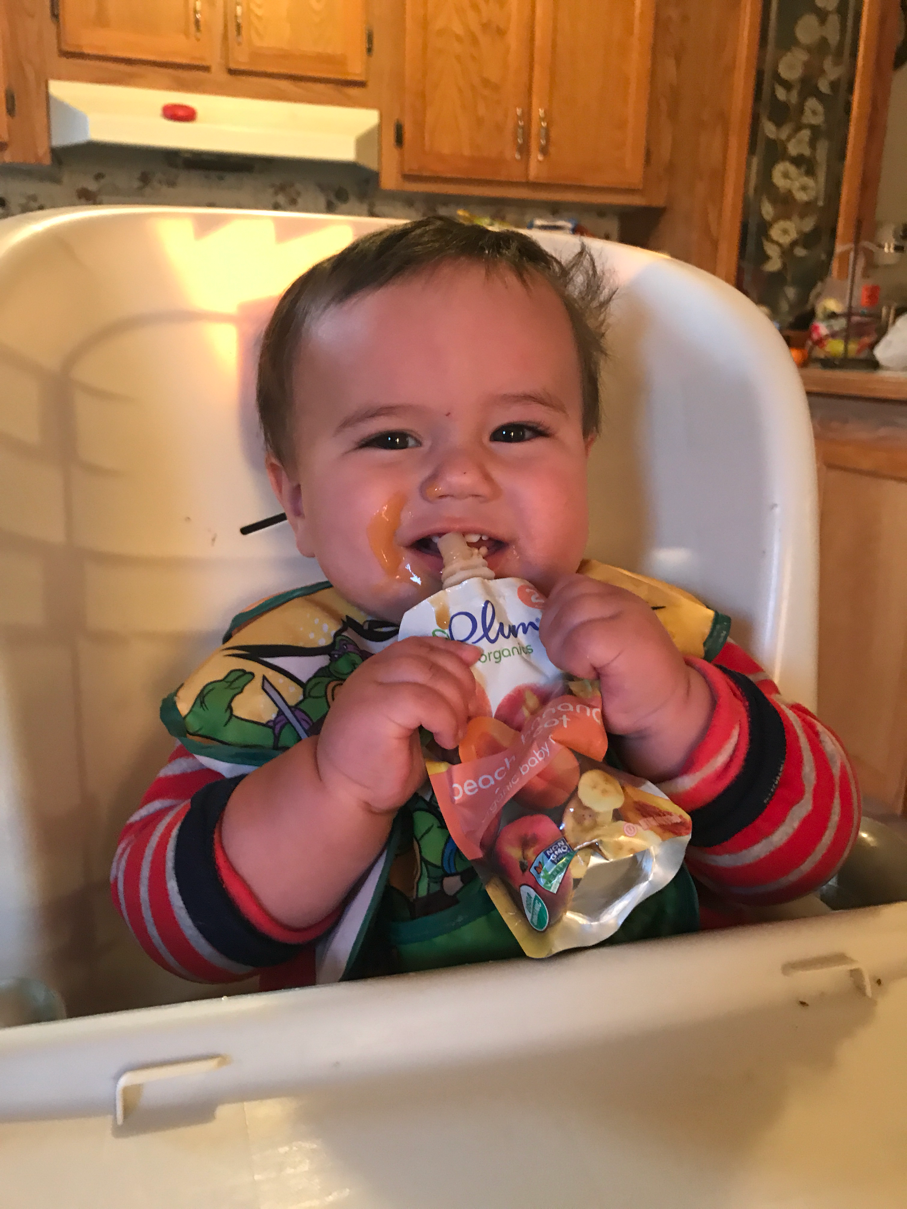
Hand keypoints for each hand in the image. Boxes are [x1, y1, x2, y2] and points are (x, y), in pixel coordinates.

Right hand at [315, 637, 481, 815]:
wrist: (346, 794)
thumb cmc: (382, 763)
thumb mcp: (413, 720)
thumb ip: (432, 692)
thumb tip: (469, 666)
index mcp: (379, 670)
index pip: (419, 644)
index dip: (450, 649)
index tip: (473, 661)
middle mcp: (374, 672)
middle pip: (429, 658)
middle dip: (461, 681)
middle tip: (470, 713)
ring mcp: (372, 687)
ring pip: (430, 676)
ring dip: (455, 704)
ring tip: (455, 733)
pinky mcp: (377, 708)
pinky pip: (425, 701)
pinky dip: (445, 720)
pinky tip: (445, 740)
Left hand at [538, 575, 713, 780]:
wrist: (667, 713)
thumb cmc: (627, 688)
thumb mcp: (599, 648)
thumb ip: (576, 627)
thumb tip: (531, 624)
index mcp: (612, 598)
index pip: (567, 585)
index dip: (554, 612)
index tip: (561, 644)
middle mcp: (620, 599)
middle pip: (564, 595)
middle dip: (552, 629)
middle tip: (567, 661)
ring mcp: (624, 614)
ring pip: (568, 613)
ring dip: (561, 645)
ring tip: (578, 668)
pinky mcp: (624, 636)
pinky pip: (579, 638)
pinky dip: (575, 659)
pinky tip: (590, 674)